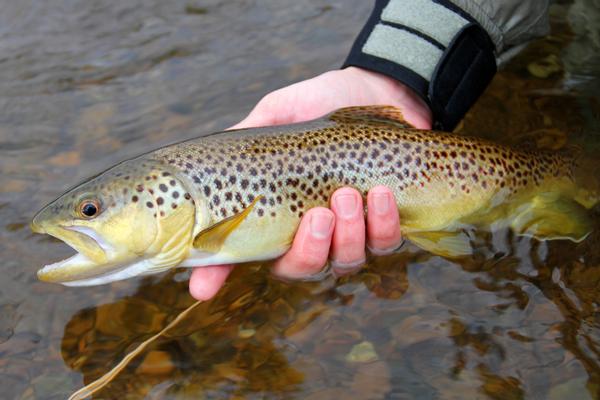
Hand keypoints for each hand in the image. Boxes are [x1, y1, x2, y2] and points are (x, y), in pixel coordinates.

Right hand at [189, 67, 431, 299]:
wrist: (374, 87)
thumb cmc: (318, 104)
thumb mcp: (275, 115)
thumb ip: (246, 139)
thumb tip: (203, 162)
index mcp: (275, 211)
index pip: (239, 251)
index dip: (215, 274)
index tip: (201, 288)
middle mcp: (308, 231)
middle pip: (301, 269)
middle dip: (310, 250)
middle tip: (319, 214)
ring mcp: (348, 233)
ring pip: (344, 262)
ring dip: (348, 234)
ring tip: (349, 195)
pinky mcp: (383, 225)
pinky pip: (384, 244)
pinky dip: (382, 224)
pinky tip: (381, 194)